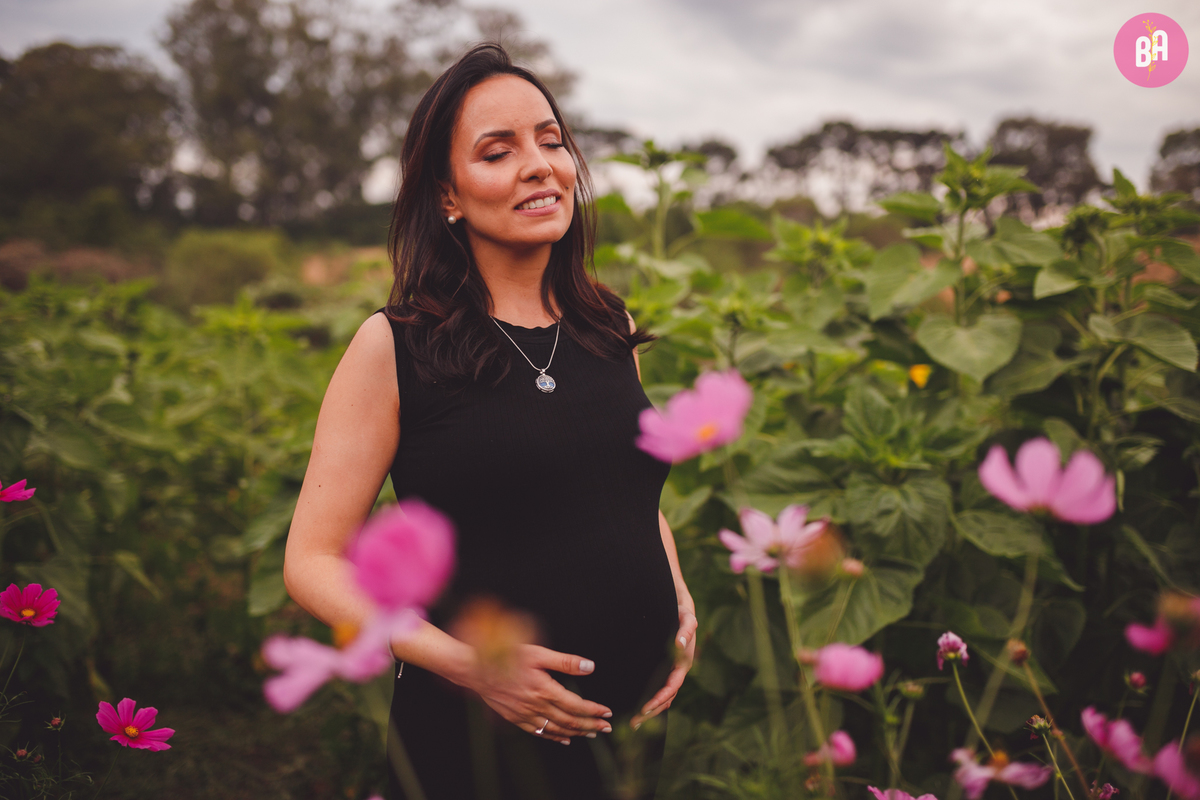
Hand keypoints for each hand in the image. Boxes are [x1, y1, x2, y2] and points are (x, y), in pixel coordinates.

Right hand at [465, 644, 612, 744]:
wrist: (476, 670)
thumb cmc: (506, 657)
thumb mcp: (538, 653)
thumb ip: (565, 662)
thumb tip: (590, 667)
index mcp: (545, 690)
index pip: (576, 705)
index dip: (593, 710)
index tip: (607, 712)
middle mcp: (537, 706)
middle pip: (569, 721)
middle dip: (590, 725)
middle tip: (606, 728)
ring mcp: (526, 715)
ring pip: (556, 729)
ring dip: (575, 733)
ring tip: (591, 734)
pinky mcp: (516, 718)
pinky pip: (539, 732)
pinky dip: (554, 737)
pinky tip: (563, 739)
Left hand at [631, 604, 696, 728]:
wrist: (679, 611)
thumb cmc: (682, 615)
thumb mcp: (687, 619)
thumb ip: (686, 630)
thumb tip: (679, 643)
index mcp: (682, 664)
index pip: (671, 687)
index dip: (660, 699)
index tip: (646, 708)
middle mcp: (677, 672)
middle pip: (666, 698)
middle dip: (652, 712)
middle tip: (634, 724)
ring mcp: (670, 672)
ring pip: (663, 698)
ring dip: (651, 711)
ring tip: (634, 722)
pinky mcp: (663, 670)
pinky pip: (658, 690)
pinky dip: (650, 701)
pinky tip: (639, 707)